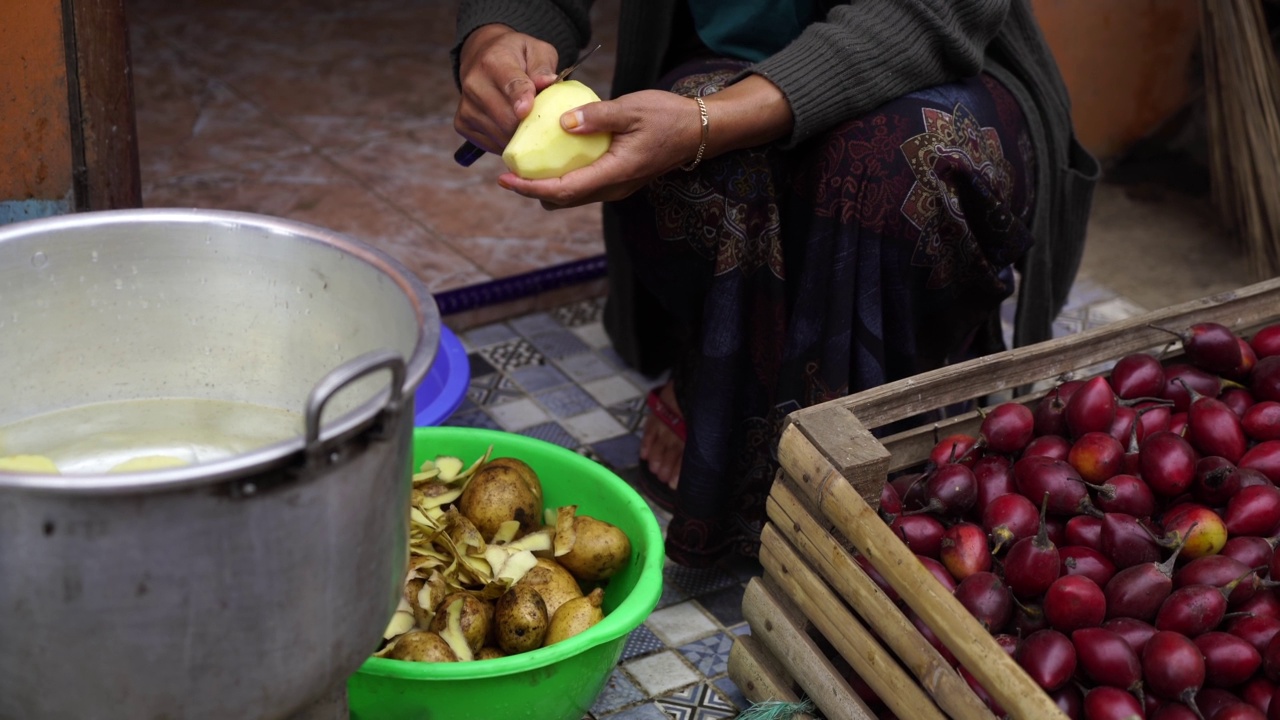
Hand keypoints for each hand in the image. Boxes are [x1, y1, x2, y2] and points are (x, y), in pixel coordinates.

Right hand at [455, 24, 559, 154]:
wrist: (481, 56)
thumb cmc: (515, 55)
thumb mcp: (535, 50)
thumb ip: (543, 66)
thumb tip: (549, 82)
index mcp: (494, 62)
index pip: (510, 84)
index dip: (521, 99)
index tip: (527, 110)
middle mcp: (474, 84)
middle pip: (506, 119)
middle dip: (530, 125)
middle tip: (543, 122)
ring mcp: (466, 106)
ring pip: (500, 136)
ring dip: (520, 136)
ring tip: (528, 123)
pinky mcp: (462, 123)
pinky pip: (491, 144)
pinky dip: (506, 142)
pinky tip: (513, 129)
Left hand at [497, 75, 795, 208]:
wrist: (700, 132)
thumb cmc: (669, 117)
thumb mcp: (632, 109)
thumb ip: (597, 116)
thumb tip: (563, 124)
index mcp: (615, 173)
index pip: (563, 191)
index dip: (530, 189)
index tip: (506, 180)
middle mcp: (614, 188)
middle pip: (563, 200)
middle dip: (533, 190)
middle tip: (509, 171)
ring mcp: (618, 187)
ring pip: (573, 197)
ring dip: (548, 186)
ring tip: (527, 166)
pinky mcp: (619, 181)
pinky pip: (584, 187)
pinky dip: (564, 179)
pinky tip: (554, 159)